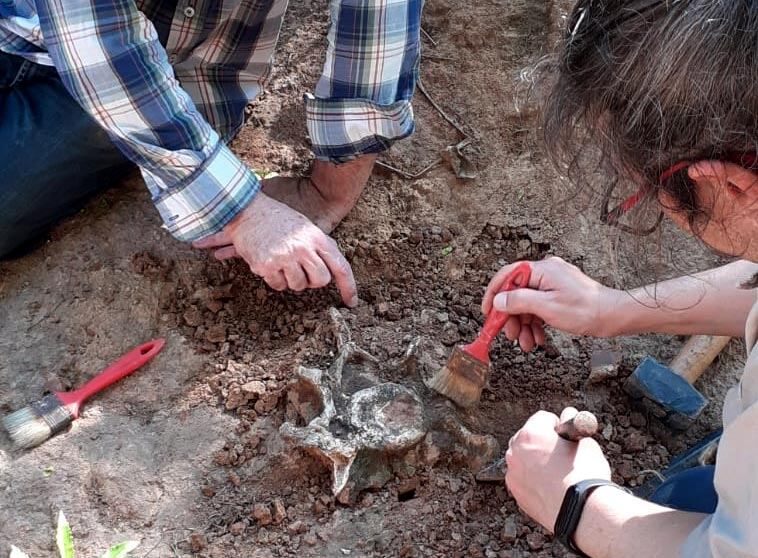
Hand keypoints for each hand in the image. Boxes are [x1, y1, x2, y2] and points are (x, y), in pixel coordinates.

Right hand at [192, 192, 357, 306]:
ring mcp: (285, 257)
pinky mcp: (267, 265)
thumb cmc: (279, 219)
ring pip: (299, 286)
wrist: (247, 210)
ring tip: (282, 262)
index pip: (340, 266)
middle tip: (302, 270)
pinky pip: (278, 286)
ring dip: (291, 279)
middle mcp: (304, 248)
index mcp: (317, 237)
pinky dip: (274, 279)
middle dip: (313, 281)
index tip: (351, 303)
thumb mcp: (306, 227)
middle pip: (321, 280)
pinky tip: (269, 263)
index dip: (348, 287)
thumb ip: (320, 246)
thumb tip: (334, 267)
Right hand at [481, 256, 621, 350]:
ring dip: (524, 325)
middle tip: (510, 335)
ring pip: (527, 304)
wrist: (613, 316)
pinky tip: (538, 338)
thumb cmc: (586, 310)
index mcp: (542, 269)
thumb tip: (498, 300)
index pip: (507, 276)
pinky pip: (539, 308)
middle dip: (512, 317)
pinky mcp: (558, 295)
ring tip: (527, 343)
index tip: (488, 312)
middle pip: (516, 293)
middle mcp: (545, 273)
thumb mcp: (547, 307)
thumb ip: (519, 301)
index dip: (494, 294)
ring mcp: (552, 284)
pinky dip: (536, 323)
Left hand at [505, 408, 611, 531]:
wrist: (581, 511)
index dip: (558, 426)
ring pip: (523, 459)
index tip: (566, 436)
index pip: (543, 418)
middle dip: (541, 442)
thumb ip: (571, 426)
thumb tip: (568, 415)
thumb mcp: (584, 442)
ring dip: (534, 461)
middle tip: (560, 454)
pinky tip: (549, 487)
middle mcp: (516, 451)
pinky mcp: (515, 492)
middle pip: (527, 437)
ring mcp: (513, 473)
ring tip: (556, 473)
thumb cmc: (585, 474)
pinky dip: (532, 480)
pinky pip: (522, 478)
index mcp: (531, 433)